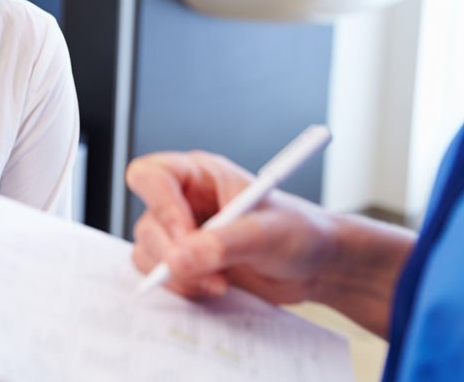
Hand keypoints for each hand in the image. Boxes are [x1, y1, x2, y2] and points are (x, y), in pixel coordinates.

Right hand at [126, 149, 415, 337]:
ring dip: (178, 276)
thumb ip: (224, 243)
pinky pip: (160, 276)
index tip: (186, 235)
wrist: (315, 266)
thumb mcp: (268, 232)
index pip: (152, 175)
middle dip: (172, 252)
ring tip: (219, 283)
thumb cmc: (300, 232)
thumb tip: (180, 259)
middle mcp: (185, 201)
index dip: (161, 204)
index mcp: (202, 175)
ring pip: (148, 252)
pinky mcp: (186, 263)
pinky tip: (215, 288)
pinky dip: (182, 288)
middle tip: (207, 271)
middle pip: (147, 221)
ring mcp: (182, 234)